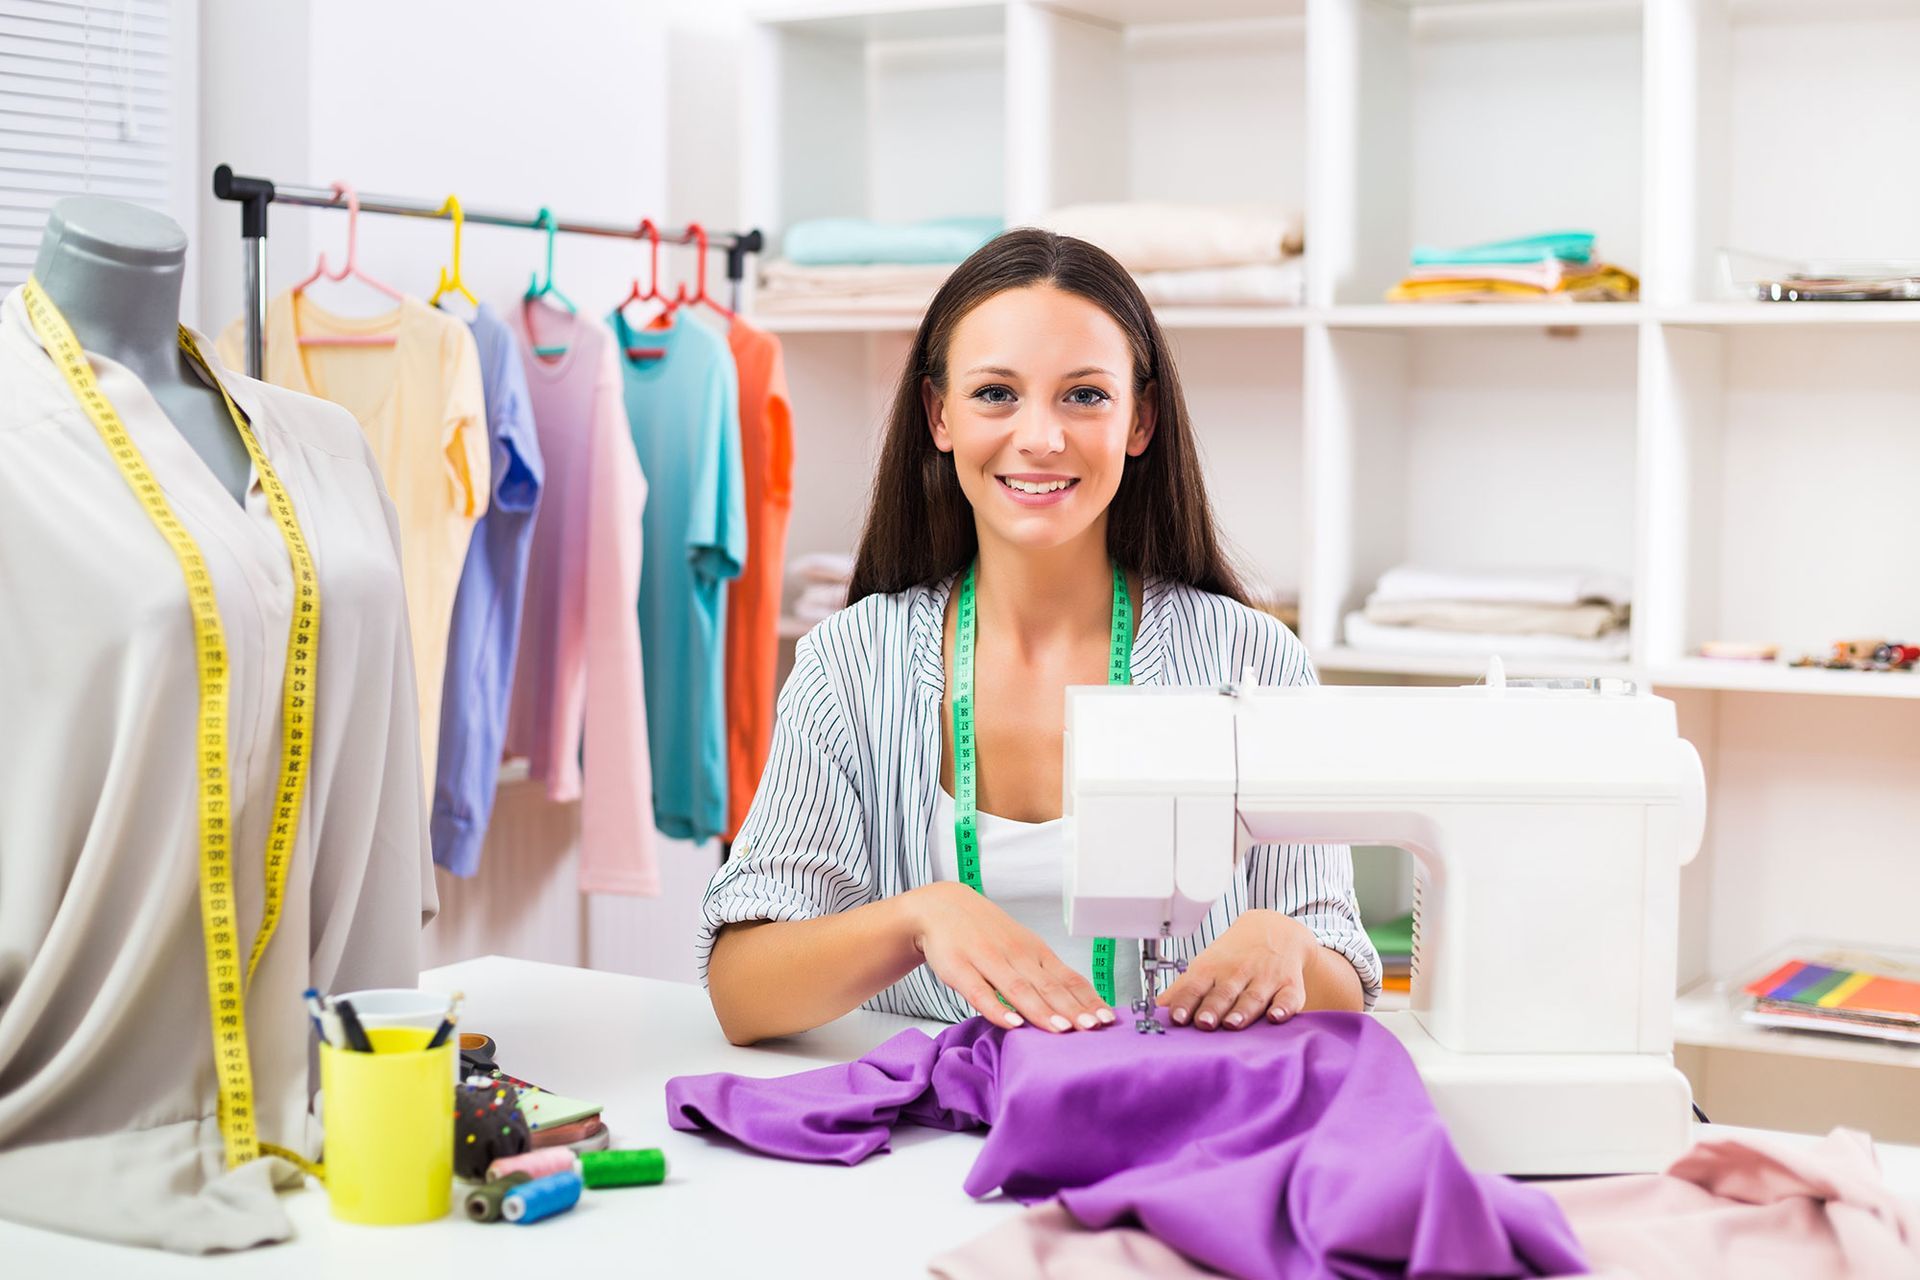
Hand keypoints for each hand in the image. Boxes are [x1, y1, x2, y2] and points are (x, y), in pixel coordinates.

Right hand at [908, 882, 1115, 1032]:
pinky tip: (1011, 1023)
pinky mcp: (960, 969)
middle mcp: (1016, 955)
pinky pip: (979, 991)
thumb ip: (1044, 975)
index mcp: (1034, 952)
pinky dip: (996, 1008)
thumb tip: (1079, 1005)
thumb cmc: (987, 932)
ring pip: (1018, 989)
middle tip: (1093, 1028)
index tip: (1106, 1018)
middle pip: (1048, 986)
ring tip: (1061, 1029)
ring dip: (1042, 1011)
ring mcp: (987, 961)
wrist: (942, 906)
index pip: (1068, 978)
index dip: (1087, 999)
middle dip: (1072, 1008)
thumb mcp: (1022, 946)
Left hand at [1157, 909, 1316, 1030]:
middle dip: (1213, 1008)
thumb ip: (1184, 989)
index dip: (1185, 1001)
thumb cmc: (1234, 955)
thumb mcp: (1206, 965)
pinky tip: (1276, 1017)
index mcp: (1213, 969)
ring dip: (1243, 1010)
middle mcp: (1238, 973)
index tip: (1177, 1017)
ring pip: (1253, 997)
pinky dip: (1284, 1008)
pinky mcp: (1290, 986)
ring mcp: (1265, 979)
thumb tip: (1156, 1007)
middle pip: (1224, 993)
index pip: (1195, 986)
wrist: (1275, 929)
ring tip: (1233, 1023)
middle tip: (1204, 1023)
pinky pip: (1289, 998)